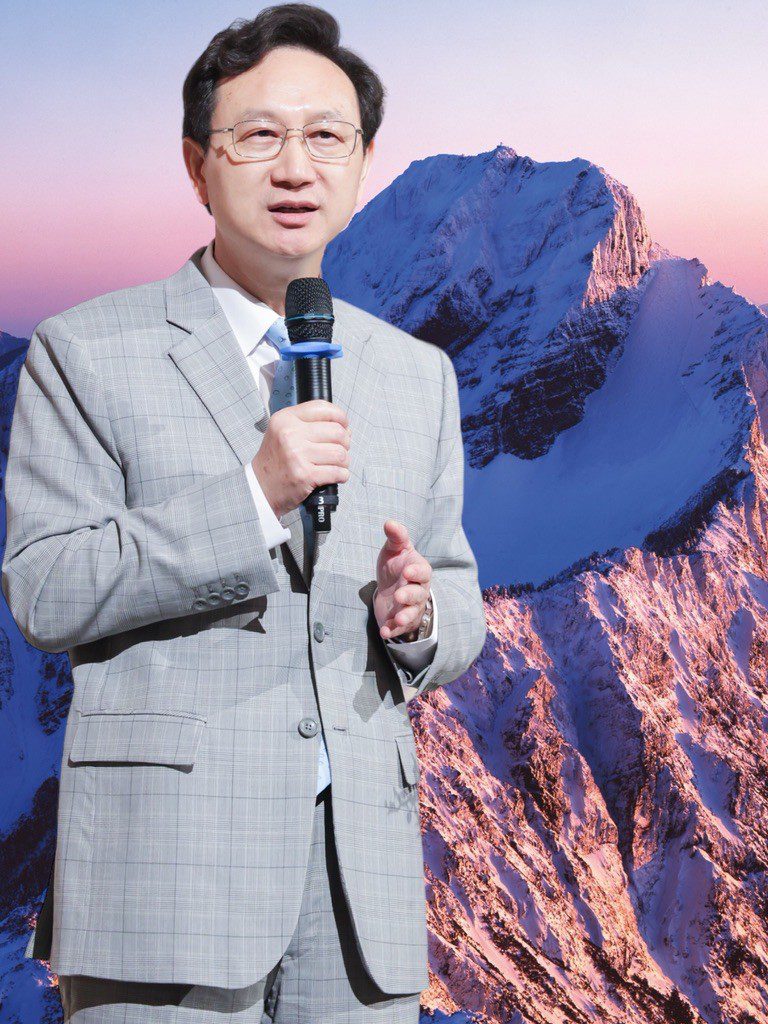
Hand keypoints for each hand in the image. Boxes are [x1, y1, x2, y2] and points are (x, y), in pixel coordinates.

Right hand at [251, 400, 351, 517]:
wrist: (261, 487)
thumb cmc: (275, 461)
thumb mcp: (282, 431)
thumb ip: (308, 424)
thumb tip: (344, 427)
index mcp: (286, 419)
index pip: (323, 408)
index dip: (340, 417)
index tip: (343, 425)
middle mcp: (291, 434)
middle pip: (337, 431)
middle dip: (345, 442)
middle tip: (339, 449)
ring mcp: (298, 455)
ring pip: (340, 453)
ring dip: (344, 461)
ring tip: (337, 464)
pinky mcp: (305, 474)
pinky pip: (337, 472)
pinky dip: (342, 475)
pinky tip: (336, 475)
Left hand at [373, 520, 431, 640]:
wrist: (390, 588)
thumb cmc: (395, 565)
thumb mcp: (394, 549)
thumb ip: (395, 537)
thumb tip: (389, 523)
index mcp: (418, 571)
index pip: (423, 571)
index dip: (417, 572)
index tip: (407, 571)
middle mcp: (418, 590)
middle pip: (419, 594)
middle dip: (410, 595)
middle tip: (399, 595)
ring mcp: (411, 607)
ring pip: (412, 613)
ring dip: (405, 616)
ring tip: (397, 618)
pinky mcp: (401, 621)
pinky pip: (400, 628)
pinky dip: (393, 631)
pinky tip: (385, 632)